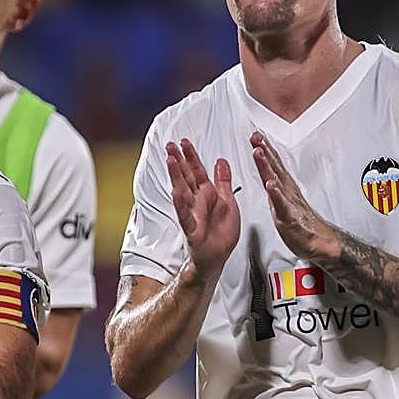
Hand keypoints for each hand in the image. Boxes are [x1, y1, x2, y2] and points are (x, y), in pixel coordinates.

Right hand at [166, 139, 239, 279]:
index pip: (197, 171)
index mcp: (207, 194)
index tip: (184, 142)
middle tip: (170, 144)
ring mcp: (192, 214)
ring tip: (170, 160)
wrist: (218, 256)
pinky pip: (184, 215)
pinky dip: (180, 204)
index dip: (191, 156)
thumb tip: (221, 161)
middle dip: (178, 160)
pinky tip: (175, 192)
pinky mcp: (191, 228)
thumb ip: (223, 181)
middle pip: (186, 177)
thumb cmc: (221, 232)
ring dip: (175, 175)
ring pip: (182, 191)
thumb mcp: (229, 201)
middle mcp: (197, 202)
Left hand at [250, 132, 335, 259]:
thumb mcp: (284, 204)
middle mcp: (288, 192)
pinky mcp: (290, 217)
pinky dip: (276, 194)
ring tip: (259, 152)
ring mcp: (289, 203)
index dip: (265, 149)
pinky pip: (282, 204)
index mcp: (285, 188)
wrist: (320, 243)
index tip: (257, 135)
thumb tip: (271, 179)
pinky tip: (271, 185)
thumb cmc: (303, 225)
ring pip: (276, 181)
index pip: (274, 165)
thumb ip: (277, 191)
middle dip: (264, 150)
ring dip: (267, 166)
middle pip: (274, 167)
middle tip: (255, 136)